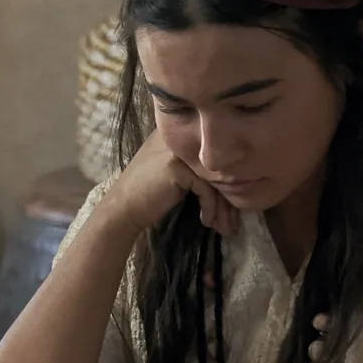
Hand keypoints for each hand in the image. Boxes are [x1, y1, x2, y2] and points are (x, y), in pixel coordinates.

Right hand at [93, 133, 229, 236]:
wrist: (123, 210)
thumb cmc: (150, 195)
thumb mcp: (178, 175)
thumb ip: (201, 168)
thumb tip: (239, 181)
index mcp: (180, 135)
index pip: (215, 156)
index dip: (227, 183)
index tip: (231, 208)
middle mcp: (179, 137)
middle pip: (217, 166)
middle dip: (228, 198)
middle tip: (232, 222)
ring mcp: (176, 150)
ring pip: (215, 178)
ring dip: (222, 207)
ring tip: (224, 227)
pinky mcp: (176, 166)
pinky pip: (206, 188)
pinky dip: (210, 207)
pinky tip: (206, 221)